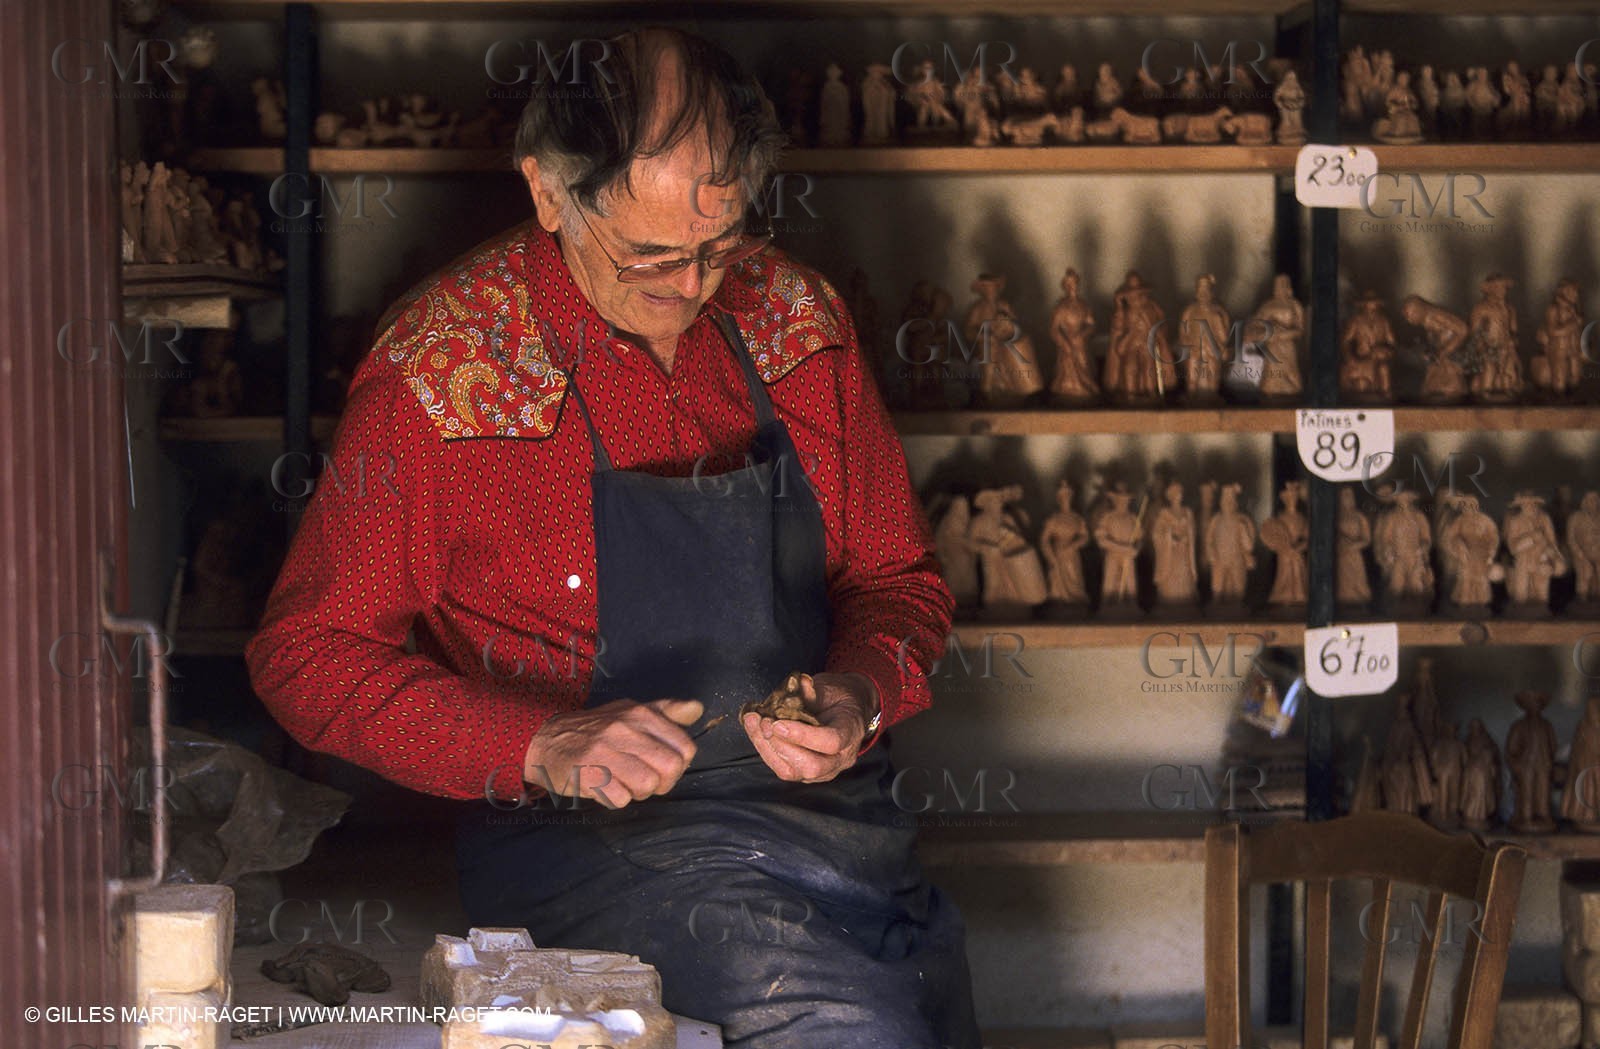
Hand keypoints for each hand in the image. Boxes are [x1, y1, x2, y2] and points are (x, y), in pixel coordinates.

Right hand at [522, 698, 701, 809]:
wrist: (545, 740)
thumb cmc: (595, 729)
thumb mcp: (630, 711)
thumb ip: (666, 711)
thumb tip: (697, 708)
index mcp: (640, 714)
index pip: (684, 747)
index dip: (679, 764)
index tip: (662, 766)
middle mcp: (624, 730)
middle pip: (670, 769)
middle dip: (663, 782)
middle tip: (646, 781)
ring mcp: (605, 752)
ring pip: (648, 785)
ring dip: (639, 792)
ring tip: (624, 783)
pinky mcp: (587, 775)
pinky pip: (620, 800)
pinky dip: (615, 799)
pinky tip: (605, 788)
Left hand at [743, 672, 875, 783]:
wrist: (845, 710)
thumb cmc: (838, 697)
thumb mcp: (830, 687)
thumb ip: (812, 690)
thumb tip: (797, 685)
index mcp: (851, 732)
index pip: (831, 742)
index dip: (803, 736)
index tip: (778, 724)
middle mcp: (840, 758)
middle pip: (810, 766)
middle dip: (780, 745)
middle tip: (763, 722)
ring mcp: (823, 770)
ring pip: (791, 772)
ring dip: (767, 747)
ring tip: (753, 723)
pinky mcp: (805, 773)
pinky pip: (782, 768)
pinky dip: (765, 749)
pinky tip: (755, 730)